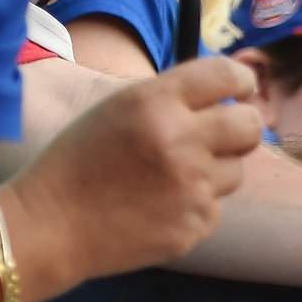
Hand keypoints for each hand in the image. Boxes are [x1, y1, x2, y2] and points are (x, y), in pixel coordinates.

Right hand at [0, 57, 265, 301]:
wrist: (52, 226)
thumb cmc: (80, 162)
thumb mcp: (117, 109)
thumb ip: (170, 99)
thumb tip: (227, 97)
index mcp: (154, 102)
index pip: (226, 75)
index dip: (243, 81)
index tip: (243, 90)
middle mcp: (180, 141)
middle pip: (250, 125)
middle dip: (242, 126)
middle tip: (225, 134)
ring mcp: (191, 187)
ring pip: (237, 169)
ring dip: (216, 169)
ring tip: (172, 176)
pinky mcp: (195, 225)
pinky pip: (216, 207)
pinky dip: (197, 206)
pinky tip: (161, 206)